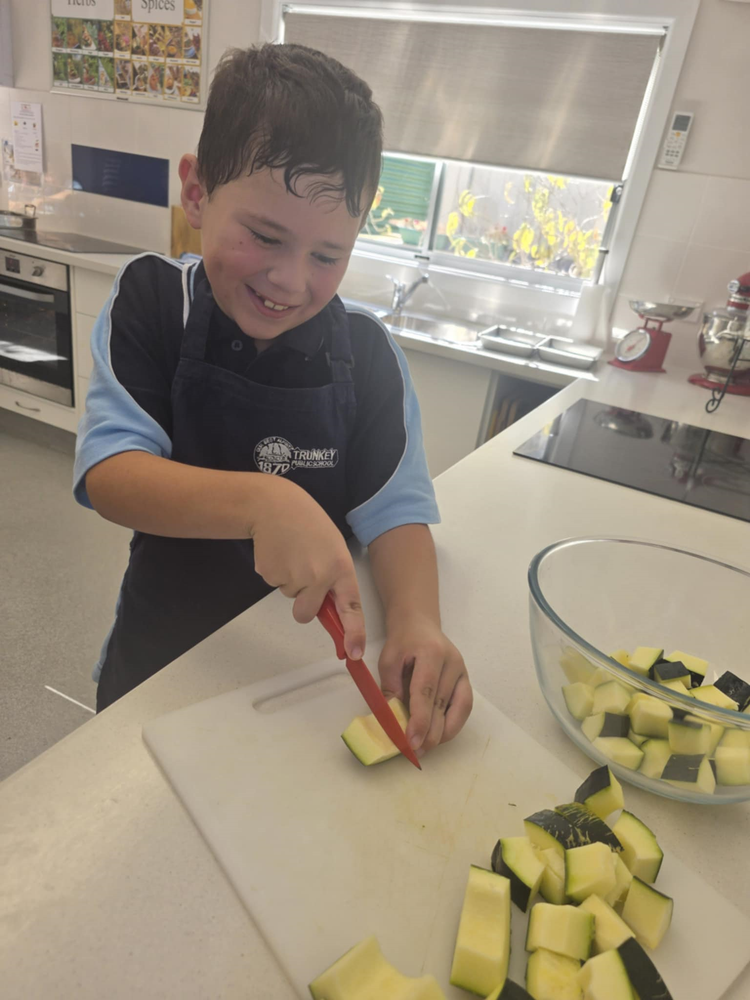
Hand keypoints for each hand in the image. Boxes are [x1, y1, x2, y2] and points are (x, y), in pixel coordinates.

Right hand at [250, 475, 365, 658]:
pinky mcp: (270, 575)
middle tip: (304, 572)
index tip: (354, 653)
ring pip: (291, 596)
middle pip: (307, 613)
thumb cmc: (307, 523)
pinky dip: (277, 572)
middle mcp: (318, 576)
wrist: (274, 506)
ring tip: (293, 552)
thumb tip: (331, 609)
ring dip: (291, 580)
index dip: (353, 633)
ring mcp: (292, 577)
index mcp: (340, 567)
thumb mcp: (332, 547)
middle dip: (304, 602)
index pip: (351, 608)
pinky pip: (275, 584)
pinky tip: (280, 552)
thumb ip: (334, 578)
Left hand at [378, 611, 472, 754]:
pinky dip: (453, 724)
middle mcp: (453, 661)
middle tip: (415, 752)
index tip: (411, 742)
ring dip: (442, 732)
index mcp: (431, 653)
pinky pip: (464, 707)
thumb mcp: (388, 660)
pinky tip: (439, 735)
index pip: (427, 691)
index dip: (420, 719)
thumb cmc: (402, 642)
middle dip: (430, 732)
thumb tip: (391, 721)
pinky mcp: (466, 680)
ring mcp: (463, 671)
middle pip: (443, 704)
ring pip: (457, 709)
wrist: (420, 624)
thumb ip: (390, 689)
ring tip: (425, 747)